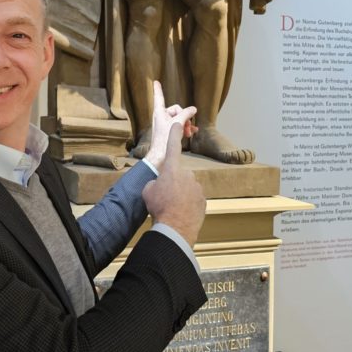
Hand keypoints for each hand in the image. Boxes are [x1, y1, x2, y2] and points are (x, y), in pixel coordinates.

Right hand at [143, 121, 205, 247]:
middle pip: (179, 174)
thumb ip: (155, 182)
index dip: (174, 134)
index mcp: (172, 169)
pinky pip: (193, 198)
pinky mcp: (203, 199)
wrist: (175, 227)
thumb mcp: (148, 191)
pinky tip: (181, 213)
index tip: (176, 124)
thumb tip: (159, 184)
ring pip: (187, 187)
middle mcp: (187, 174)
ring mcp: (197, 187)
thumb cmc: (159, 206)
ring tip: (173, 208)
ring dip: (181, 195)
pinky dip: (188, 204)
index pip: (173, 146)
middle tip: (165, 198)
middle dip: (173, 183)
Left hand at [144, 81, 196, 169]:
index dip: (158, 89)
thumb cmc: (165, 140)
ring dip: (186, 124)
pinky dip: (185, 128)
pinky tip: (192, 132)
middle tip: (188, 126)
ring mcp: (165, 125)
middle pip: (176, 110)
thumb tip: (193, 109)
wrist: (161, 157)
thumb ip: (186, 114)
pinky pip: (179, 126)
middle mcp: (161, 117)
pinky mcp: (168, 133)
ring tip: (190, 131)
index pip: (159, 97)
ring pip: (179, 119)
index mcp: (159, 112)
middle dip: (184, 116)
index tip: (155, 82)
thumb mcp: (178, 124)